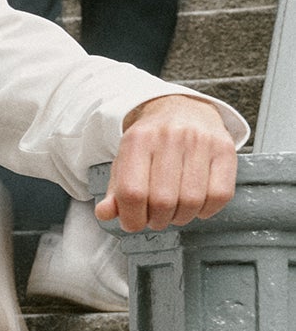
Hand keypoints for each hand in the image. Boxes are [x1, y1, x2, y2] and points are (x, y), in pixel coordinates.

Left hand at [96, 95, 236, 232]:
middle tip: (155, 219)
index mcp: (138, 139)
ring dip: (181, 218)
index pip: (132, 192)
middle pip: (162, 201)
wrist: (181, 107)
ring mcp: (201, 141)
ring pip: (192, 201)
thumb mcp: (126, 160)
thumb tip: (105, 214)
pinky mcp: (225, 149)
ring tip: (174, 213)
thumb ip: (115, 190)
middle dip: (157, 221)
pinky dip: (206, 210)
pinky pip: (219, 195)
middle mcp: (170, 136)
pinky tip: (197, 205)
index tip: (133, 223)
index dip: (131, 217)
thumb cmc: (151, 141)